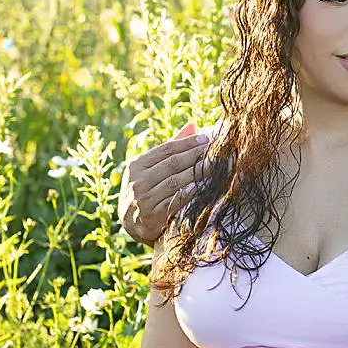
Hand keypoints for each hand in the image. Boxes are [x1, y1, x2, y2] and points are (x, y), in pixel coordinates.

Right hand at [120, 124, 209, 246]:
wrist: (131, 223)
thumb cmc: (146, 189)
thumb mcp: (150, 168)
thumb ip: (169, 148)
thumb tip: (192, 125)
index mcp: (137, 164)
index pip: (166, 149)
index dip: (188, 143)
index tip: (207, 138)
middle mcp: (138, 180)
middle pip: (172, 164)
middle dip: (196, 155)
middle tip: (215, 150)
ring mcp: (144, 198)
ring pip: (175, 182)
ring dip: (196, 173)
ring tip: (214, 166)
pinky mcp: (152, 216)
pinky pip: (174, 202)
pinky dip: (187, 193)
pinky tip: (200, 186)